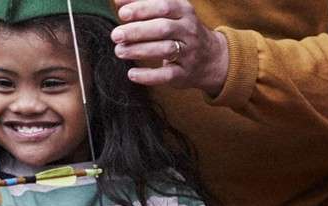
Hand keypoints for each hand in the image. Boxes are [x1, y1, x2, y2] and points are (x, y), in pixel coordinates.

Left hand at [111, 0, 229, 95]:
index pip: (164, 6)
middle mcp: (189, 30)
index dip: (142, 9)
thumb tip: (118, 1)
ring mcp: (189, 53)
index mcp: (184, 11)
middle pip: (163, 28)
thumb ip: (144, 4)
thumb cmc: (180, 30)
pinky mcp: (185, 73)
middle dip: (137, 31)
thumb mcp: (169, 13)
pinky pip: (167, 75)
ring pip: (165, 50)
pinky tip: (132, 74)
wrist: (211, 58)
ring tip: (120, 51)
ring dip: (139, 50)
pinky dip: (148, 76)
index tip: (122, 13)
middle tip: (116, 35)